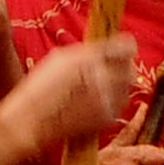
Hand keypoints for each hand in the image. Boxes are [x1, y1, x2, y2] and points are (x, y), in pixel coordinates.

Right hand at [0, 33, 138, 164]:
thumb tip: (112, 44)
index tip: (123, 48)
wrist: (32, 120)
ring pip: (127, 88)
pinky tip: (95, 101)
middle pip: (131, 69)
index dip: (125, 47)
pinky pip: (118, 105)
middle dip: (125, 67)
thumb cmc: (41, 87)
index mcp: (90, 59)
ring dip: (119, 85)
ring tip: (101, 86)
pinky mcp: (106, 118)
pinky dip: (112, 101)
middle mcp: (102, 79)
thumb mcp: (62, 58)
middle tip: (113, 68)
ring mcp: (106, 100)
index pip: (126, 48)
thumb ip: (91, 51)